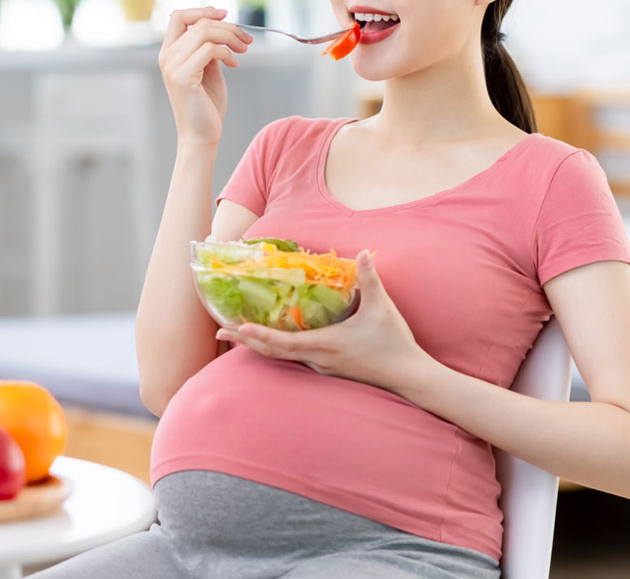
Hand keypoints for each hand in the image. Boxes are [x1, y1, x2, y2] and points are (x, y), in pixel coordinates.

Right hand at [158, 7, 251, 145]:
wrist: (201, 135)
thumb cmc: (206, 104)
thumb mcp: (207, 68)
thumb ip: (207, 48)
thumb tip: (221, 26)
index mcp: (169, 52)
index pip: (179, 16)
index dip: (203, 10)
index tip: (226, 15)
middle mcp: (166, 57)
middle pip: (199, 22)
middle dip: (228, 27)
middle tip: (247, 40)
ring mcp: (172, 66)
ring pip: (206, 32)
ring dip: (231, 38)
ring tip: (243, 50)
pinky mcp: (183, 76)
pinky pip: (210, 49)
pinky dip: (228, 53)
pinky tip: (234, 65)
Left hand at [217, 250, 436, 394]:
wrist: (409, 377)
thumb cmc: (395, 343)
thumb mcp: (383, 307)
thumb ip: (370, 279)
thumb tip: (363, 252)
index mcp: (326, 345)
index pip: (282, 343)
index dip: (258, 335)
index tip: (236, 327)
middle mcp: (317, 359)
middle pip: (272, 353)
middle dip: (245, 342)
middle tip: (220, 333)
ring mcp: (321, 368)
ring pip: (281, 358)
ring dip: (258, 346)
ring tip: (237, 335)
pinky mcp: (327, 370)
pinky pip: (293, 360)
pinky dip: (275, 350)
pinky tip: (268, 341)